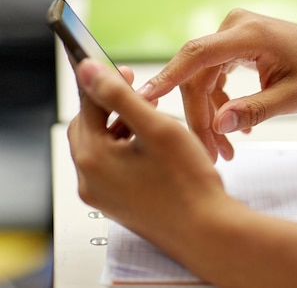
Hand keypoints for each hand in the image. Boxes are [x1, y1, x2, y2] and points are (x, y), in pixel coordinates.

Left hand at [68, 59, 225, 239]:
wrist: (206, 229)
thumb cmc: (187, 182)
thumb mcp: (155, 128)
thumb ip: (119, 95)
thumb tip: (87, 70)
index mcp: (93, 158)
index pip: (87, 106)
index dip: (107, 82)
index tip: (127, 70)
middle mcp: (90, 180)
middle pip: (91, 127)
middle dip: (114, 106)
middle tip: (142, 94)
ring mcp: (102, 196)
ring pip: (103, 147)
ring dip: (123, 127)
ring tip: (154, 120)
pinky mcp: (117, 204)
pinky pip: (113, 167)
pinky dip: (128, 150)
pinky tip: (154, 147)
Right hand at [138, 9, 296, 160]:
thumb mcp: (292, 98)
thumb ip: (254, 110)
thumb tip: (218, 126)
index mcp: (250, 34)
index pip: (197, 55)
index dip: (167, 77)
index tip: (143, 99)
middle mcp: (236, 27)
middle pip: (197, 75)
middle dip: (200, 118)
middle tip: (212, 154)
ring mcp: (233, 33)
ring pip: (203, 78)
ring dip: (210, 114)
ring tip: (225, 150)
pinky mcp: (233, 43)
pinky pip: (214, 75)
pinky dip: (220, 102)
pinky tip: (236, 126)